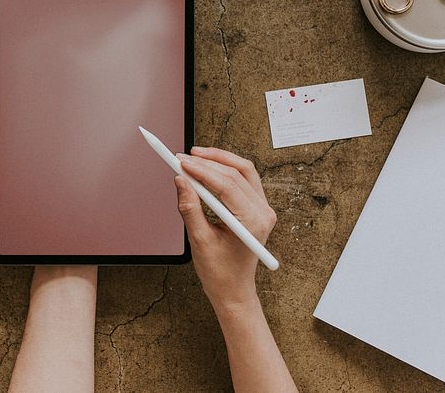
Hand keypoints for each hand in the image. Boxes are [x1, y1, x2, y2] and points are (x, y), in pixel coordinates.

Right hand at [175, 147, 276, 314]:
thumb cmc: (220, 272)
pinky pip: (245, 178)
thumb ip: (190, 208)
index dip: (201, 169)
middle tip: (182, 157)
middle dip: (207, 161)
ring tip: (194, 155)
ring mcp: (263, 208)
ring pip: (243, 170)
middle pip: (236, 173)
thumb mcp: (199, 241)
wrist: (234, 289)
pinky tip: (208, 165)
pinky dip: (226, 169)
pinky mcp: (257, 207)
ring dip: (218, 160)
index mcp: (252, 222)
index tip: (180, 161)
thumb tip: (180, 181)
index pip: (226, 184)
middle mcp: (263, 212)